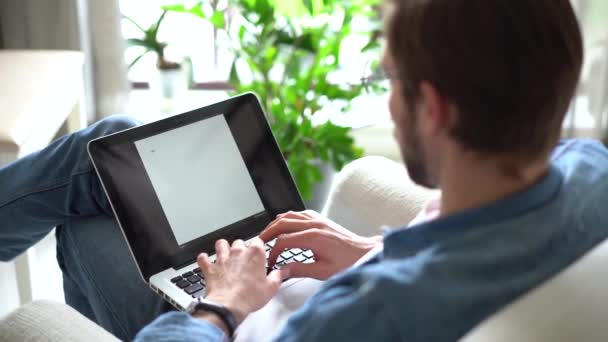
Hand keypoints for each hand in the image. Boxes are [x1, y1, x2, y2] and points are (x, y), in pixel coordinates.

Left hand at [197, 238, 286, 324]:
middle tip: (243, 257)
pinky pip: (203, 258)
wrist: (228, 306)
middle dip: (241, 247)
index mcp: (255, 254)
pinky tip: (206, 261)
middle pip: (239, 241)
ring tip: (225, 253)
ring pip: (221, 244)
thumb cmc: (249, 296)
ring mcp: (222, 259)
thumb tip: (283, 271)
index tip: (260, 252)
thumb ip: (278, 276)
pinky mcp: (210, 268)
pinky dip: (204, 260)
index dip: (259, 246)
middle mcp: (238, 252)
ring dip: (222, 248)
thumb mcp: (271, 288)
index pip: (258, 241)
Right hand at [260, 210, 381, 279]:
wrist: (365, 252)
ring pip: (290, 215)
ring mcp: (318, 220)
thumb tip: (282, 271)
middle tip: (259, 242)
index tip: (271, 261)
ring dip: (276, 223)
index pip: (283, 240)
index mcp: (313, 237)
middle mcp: (315, 224)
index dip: (273, 251)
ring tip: (268, 233)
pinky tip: (285, 223)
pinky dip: (289, 217)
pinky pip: (300, 213)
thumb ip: (300, 270)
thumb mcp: (322, 271)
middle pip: (283, 223)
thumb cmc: (348, 262)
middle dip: (268, 232)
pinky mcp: (322, 219)